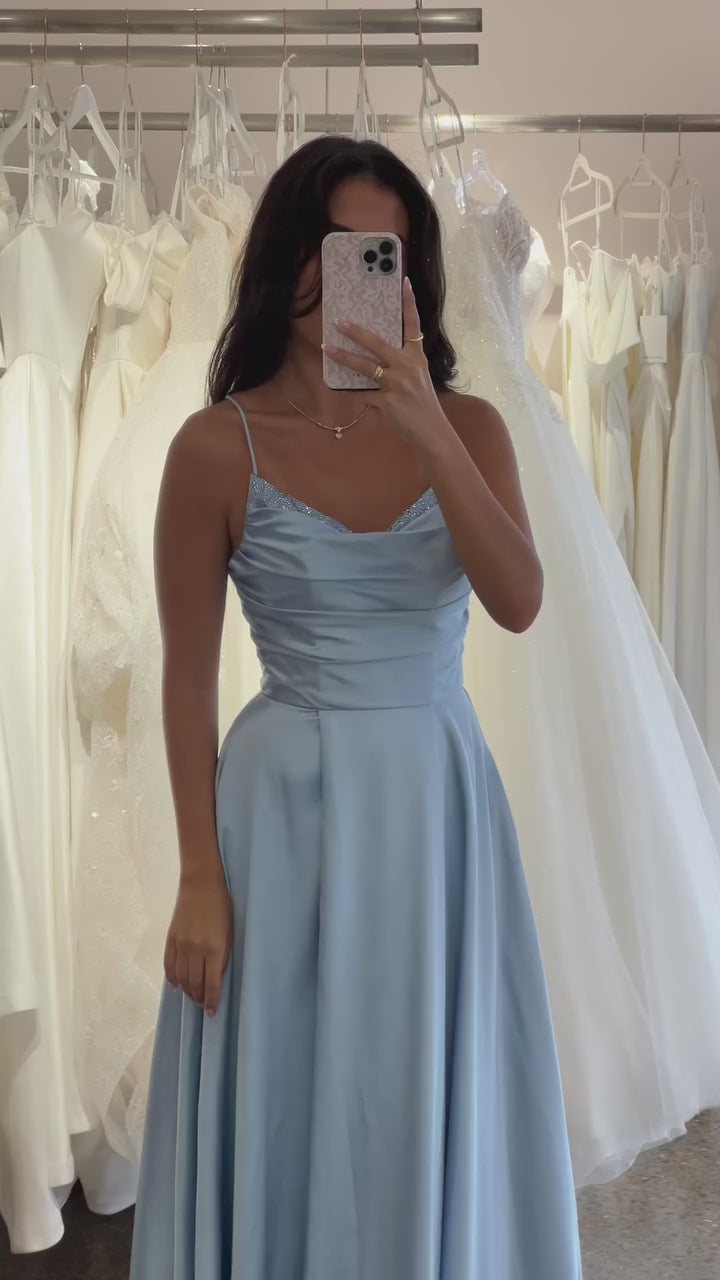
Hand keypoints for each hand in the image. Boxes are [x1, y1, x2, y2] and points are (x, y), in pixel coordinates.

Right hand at [164, 870, 232, 1015]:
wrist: (201, 884)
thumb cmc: (222, 907)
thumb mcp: (230, 933)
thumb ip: (223, 957)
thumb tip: (215, 977)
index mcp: (215, 949)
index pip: (212, 984)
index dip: (212, 1001)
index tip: (212, 1012)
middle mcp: (196, 950)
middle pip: (195, 983)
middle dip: (199, 998)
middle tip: (203, 1005)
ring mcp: (181, 945)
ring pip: (181, 977)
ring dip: (187, 990)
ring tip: (192, 996)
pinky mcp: (171, 939)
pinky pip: (169, 965)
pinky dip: (172, 978)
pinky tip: (176, 985)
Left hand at [323, 277, 449, 450]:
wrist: (431, 431)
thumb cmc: (423, 404)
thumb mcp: (419, 378)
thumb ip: (402, 365)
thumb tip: (378, 356)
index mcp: (417, 358)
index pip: (413, 325)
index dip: (409, 303)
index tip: (404, 282)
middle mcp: (407, 367)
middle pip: (378, 344)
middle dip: (356, 333)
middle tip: (339, 322)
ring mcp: (396, 384)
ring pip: (365, 367)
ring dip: (343, 357)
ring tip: (326, 349)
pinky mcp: (387, 402)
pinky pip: (362, 394)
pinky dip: (349, 392)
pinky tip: (335, 388)